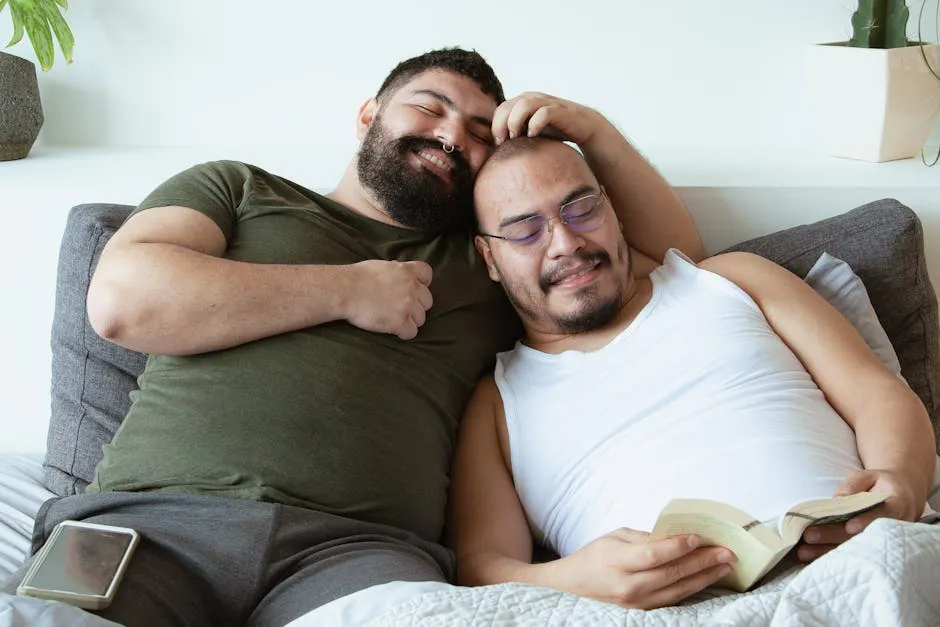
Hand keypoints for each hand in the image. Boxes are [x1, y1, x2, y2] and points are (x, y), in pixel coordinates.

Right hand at [343, 260, 432, 339]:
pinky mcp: (399, 322)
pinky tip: (394, 330)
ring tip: (395, 320)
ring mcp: (407, 306)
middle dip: (417, 305)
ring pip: (421, 319)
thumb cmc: (357, 277)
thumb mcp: (382, 266)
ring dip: (411, 320)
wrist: (345, 290)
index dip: (422, 283)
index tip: (414, 289)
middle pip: (427, 301)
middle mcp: (411, 288)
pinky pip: (411, 332)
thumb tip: (400, 273)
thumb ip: (397, 271)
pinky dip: (404, 333)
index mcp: (407, 271)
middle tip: (401, 309)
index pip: (427, 274)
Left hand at [491, 92, 606, 146]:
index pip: (499, 110)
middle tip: (504, 143)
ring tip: (517, 138)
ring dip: (516, 123)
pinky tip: (534, 136)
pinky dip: (535, 124)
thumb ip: (514, 133)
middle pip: (506, 107)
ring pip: (522, 106)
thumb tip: (494, 150)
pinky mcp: (559, 109)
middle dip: (501, 126)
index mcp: (522, 102)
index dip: (495, 127)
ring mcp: (545, 102)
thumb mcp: (529, 131)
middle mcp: (531, 98)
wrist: (582, 126)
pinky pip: (543, 113)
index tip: (499, 145)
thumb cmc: (554, 131)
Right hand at [549, 528, 732, 609]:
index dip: (677, 547)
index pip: (653, 554)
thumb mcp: (614, 537)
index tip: (698, 537)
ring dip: (704, 578)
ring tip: (724, 566)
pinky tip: (706, 580)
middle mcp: (627, 585)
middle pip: (671, 573)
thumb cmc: (594, 556)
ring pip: (677, 590)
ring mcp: (635, 602)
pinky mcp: (642, 612)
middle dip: (701, 562)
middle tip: (725, 552)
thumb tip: (675, 536)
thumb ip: (644, 538)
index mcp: (616, 560)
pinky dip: (692, 589)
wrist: (572, 586)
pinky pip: (672, 601)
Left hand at [798, 469, 921, 561]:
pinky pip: (850, 554)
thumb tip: (837, 500)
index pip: (883, 514)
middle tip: (809, 535)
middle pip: (861, 535)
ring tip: (804, 551)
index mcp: (896, 504)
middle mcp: (892, 527)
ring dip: (827, 551)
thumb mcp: (868, 476)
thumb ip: (853, 485)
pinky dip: (829, 555)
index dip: (867, 521)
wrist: (901, 497)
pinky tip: (810, 557)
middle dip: (834, 535)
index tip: (850, 527)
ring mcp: (882, 541)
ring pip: (854, 549)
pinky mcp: (870, 549)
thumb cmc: (880, 484)